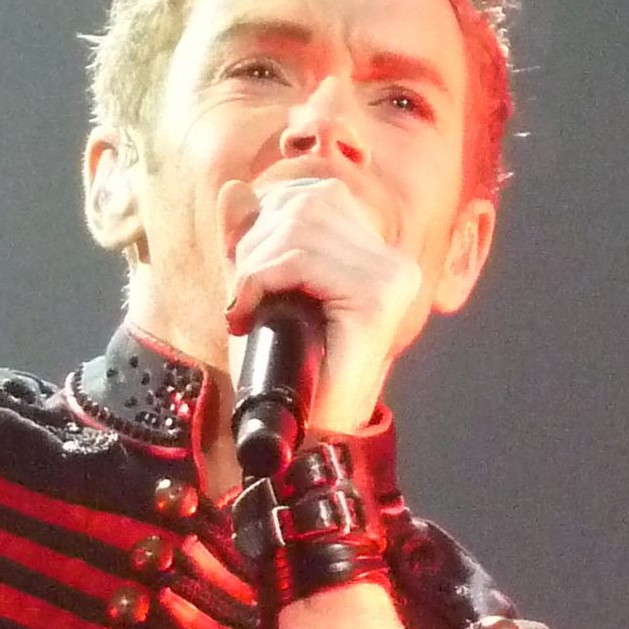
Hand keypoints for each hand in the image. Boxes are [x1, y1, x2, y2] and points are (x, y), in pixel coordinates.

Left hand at [223, 171, 422, 440]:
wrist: (296, 438)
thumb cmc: (281, 371)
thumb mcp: (257, 291)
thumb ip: (250, 241)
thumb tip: (235, 190)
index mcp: (377, 255)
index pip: (317, 194)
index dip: (265, 224)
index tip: (247, 277)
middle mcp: (393, 262)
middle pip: (307, 203)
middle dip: (254, 247)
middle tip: (241, 298)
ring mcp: (391, 279)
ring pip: (300, 227)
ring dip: (253, 267)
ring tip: (245, 308)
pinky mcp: (376, 299)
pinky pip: (301, 259)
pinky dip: (260, 281)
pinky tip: (248, 313)